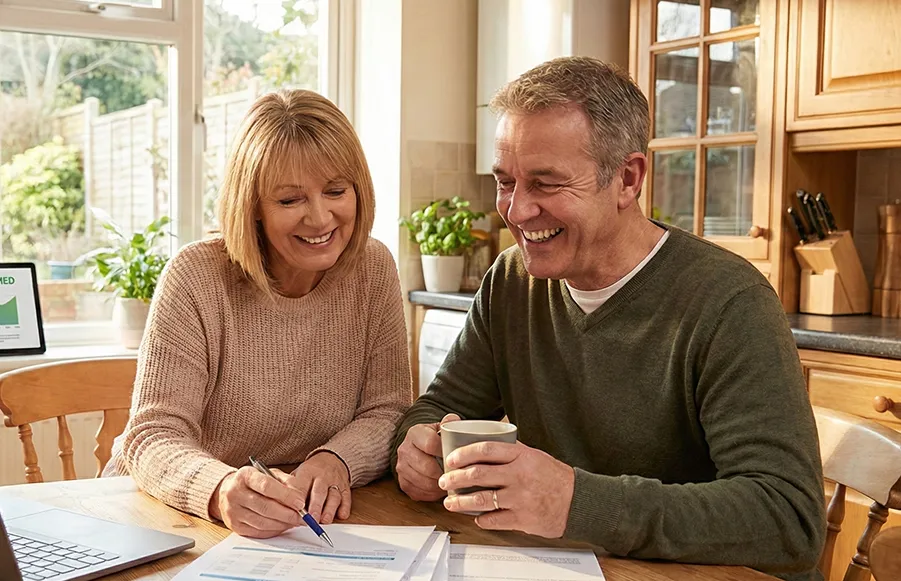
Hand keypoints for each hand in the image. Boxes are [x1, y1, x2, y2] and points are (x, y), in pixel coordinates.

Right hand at [209, 466, 305, 537]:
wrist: (229, 491)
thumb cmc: (255, 482)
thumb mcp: (269, 474)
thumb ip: (285, 482)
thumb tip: (301, 497)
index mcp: (245, 476)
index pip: (267, 486)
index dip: (286, 496)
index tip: (301, 503)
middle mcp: (235, 493)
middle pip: (265, 507)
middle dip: (288, 514)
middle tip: (303, 517)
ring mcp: (233, 511)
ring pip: (262, 522)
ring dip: (283, 524)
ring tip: (296, 522)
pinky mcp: (235, 526)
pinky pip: (258, 532)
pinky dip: (274, 530)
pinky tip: (284, 526)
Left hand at [287, 451, 351, 524]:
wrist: (331, 459)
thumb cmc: (311, 472)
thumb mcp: (297, 474)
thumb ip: (290, 489)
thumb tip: (278, 505)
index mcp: (307, 472)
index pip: (301, 485)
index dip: (298, 498)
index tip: (295, 510)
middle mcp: (322, 476)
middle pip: (319, 491)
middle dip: (315, 506)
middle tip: (311, 519)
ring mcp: (335, 482)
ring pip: (334, 496)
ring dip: (329, 509)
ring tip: (324, 520)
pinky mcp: (345, 488)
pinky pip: (347, 498)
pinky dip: (345, 507)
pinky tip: (341, 515)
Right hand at [396, 414, 460, 500]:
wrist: (418, 448)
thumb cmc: (434, 439)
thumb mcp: (441, 428)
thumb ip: (449, 423)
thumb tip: (454, 420)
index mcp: (414, 433)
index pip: (430, 444)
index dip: (445, 452)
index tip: (456, 457)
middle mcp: (404, 450)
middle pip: (427, 467)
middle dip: (444, 473)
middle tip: (457, 475)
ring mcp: (401, 468)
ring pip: (424, 482)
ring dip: (440, 485)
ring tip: (451, 482)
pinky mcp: (403, 483)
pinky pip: (420, 493)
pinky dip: (432, 494)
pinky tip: (441, 488)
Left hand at [438, 441, 574, 538]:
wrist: (578, 500)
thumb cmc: (555, 477)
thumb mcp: (534, 455)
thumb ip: (511, 450)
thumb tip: (485, 442)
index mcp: (521, 456)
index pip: (485, 449)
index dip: (463, 453)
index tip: (451, 459)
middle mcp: (519, 475)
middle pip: (478, 474)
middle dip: (455, 478)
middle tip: (445, 481)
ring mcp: (520, 498)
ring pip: (481, 499)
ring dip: (461, 501)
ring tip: (450, 502)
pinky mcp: (522, 518)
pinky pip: (494, 520)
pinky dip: (481, 519)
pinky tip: (476, 516)